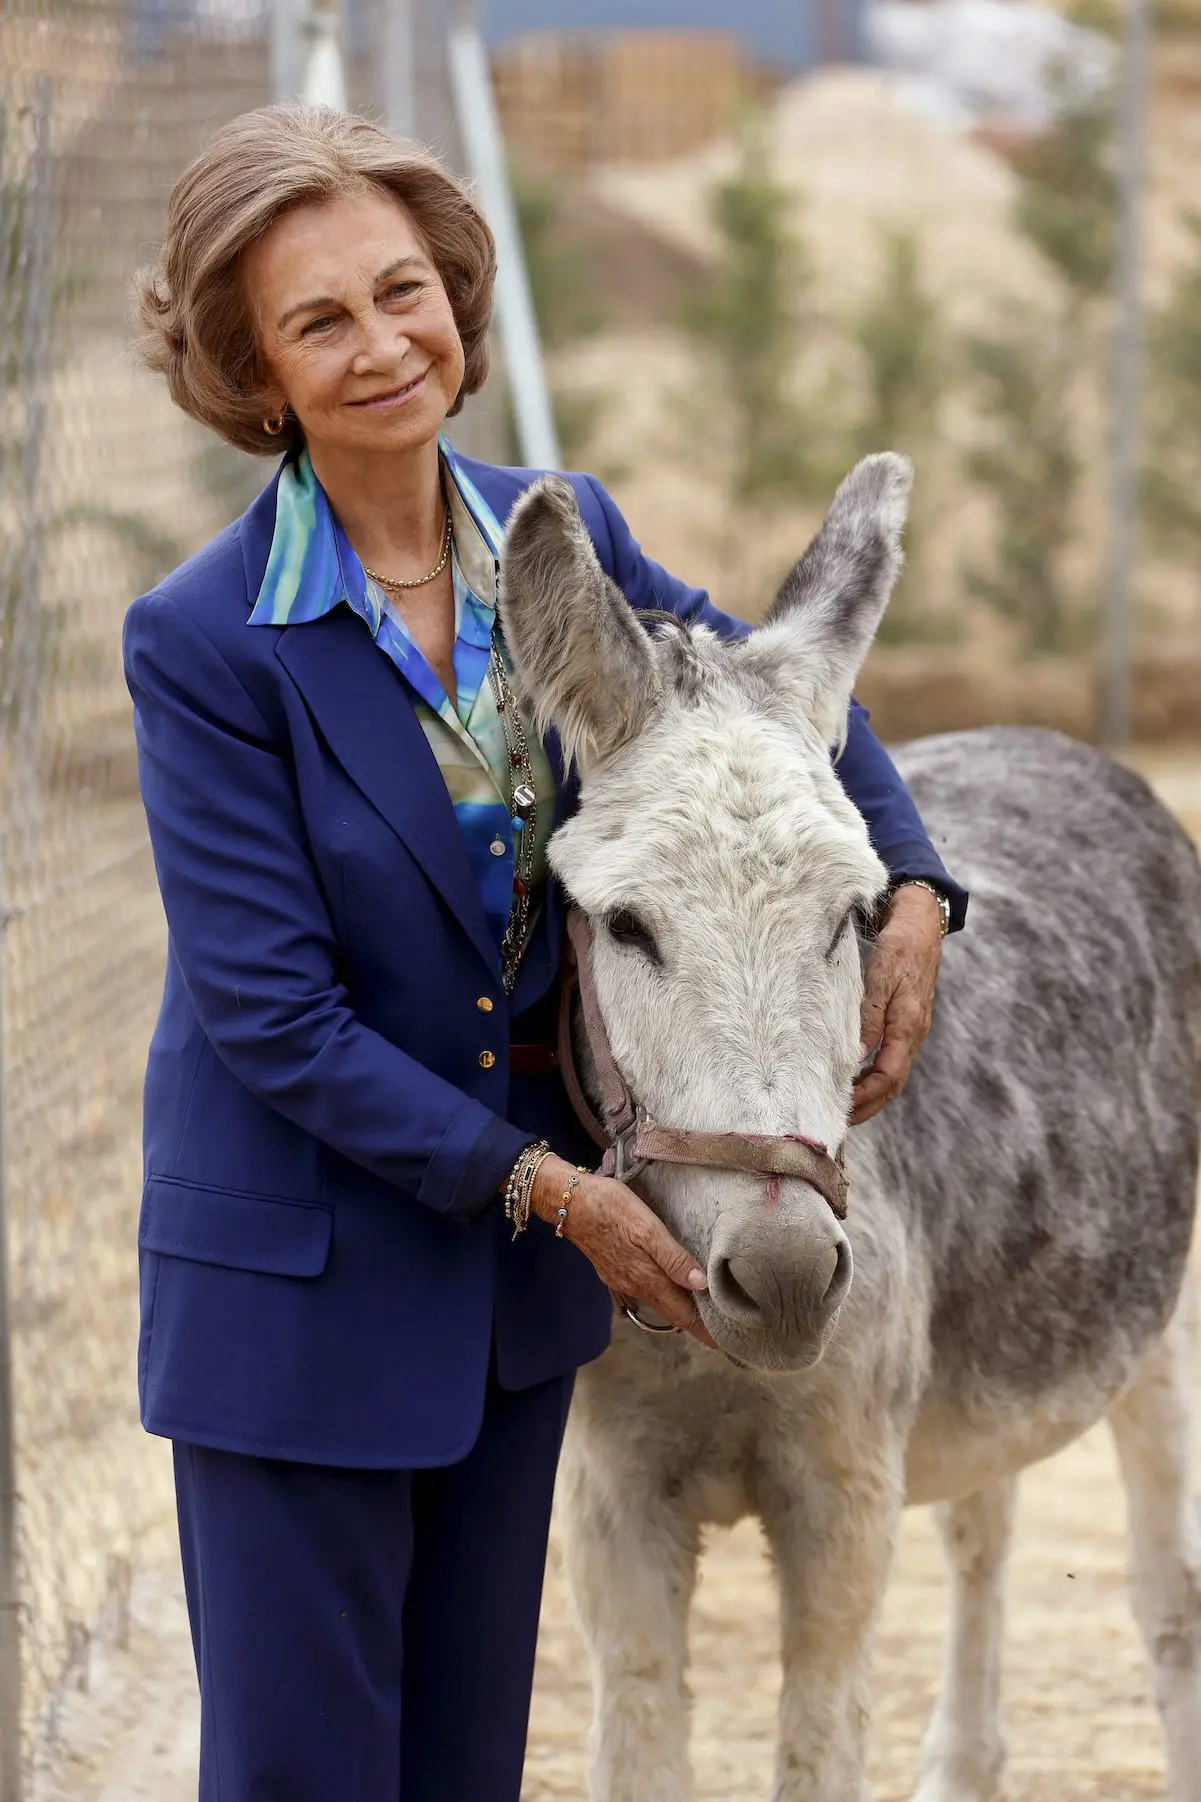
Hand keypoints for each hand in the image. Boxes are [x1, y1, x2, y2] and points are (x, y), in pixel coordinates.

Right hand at [531, 1155, 716, 1348]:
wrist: (568, 1204)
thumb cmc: (612, 1209)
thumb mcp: (647, 1229)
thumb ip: (674, 1259)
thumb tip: (701, 1286)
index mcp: (648, 1279)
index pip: (683, 1315)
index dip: (705, 1331)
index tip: (726, 1346)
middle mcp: (636, 1286)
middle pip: (672, 1313)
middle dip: (696, 1326)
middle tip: (721, 1334)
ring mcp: (622, 1280)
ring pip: (658, 1303)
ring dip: (679, 1312)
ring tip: (700, 1313)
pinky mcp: (613, 1270)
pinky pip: (644, 1292)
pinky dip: (662, 1298)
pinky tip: (667, 1290)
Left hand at [851, 883, 942, 1125]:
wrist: (922, 923)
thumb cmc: (900, 945)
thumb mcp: (882, 974)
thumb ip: (869, 1014)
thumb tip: (856, 1054)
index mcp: (908, 1025)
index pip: (889, 1076)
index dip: (866, 1097)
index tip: (843, 1108)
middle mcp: (913, 1033)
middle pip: (893, 1084)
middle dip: (869, 1106)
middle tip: (840, 1122)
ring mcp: (912, 1030)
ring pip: (893, 1074)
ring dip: (871, 1094)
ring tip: (845, 1108)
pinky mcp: (907, 1023)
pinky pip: (892, 1059)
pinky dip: (875, 1076)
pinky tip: (856, 1078)